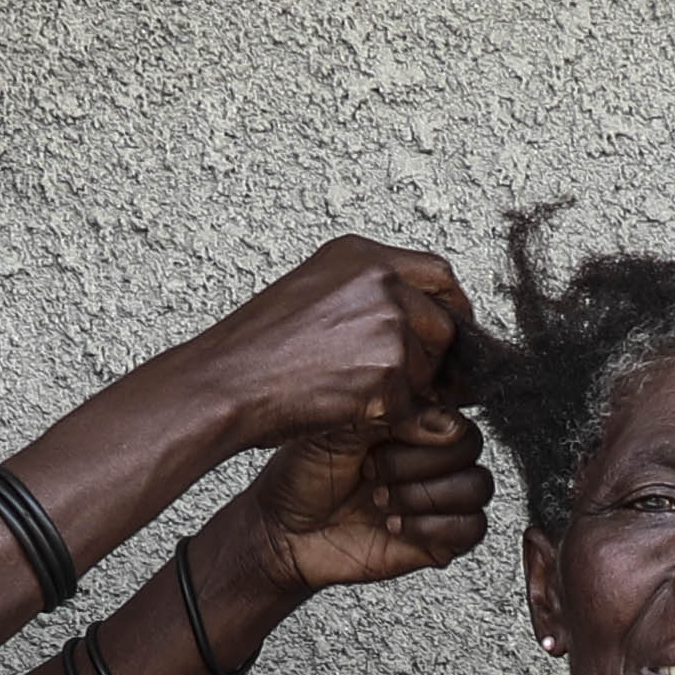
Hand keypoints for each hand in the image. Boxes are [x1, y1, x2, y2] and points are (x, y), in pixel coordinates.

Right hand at [133, 237, 463, 466]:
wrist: (224, 382)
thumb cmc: (254, 350)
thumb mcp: (312, 297)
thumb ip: (367, 300)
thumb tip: (420, 323)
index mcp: (360, 257)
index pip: (437, 274)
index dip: (450, 308)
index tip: (448, 331)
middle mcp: (379, 282)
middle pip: (444, 323)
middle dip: (432, 358)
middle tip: (403, 381)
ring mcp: (386, 325)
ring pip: (428, 369)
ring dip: (404, 390)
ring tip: (350, 393)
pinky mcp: (386, 372)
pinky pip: (409, 406)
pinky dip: (384, 417)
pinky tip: (343, 409)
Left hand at [210, 401, 491, 597]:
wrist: (283, 528)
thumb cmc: (304, 474)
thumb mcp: (339, 425)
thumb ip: (392, 411)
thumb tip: (446, 423)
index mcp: (413, 421)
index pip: (456, 410)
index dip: (428, 424)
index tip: (387, 433)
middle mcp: (432, 456)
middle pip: (471, 445)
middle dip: (415, 460)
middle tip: (371, 470)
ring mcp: (440, 497)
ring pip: (478, 486)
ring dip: (423, 494)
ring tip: (380, 500)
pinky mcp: (441, 538)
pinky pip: (472, 528)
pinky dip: (432, 526)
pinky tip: (394, 525)